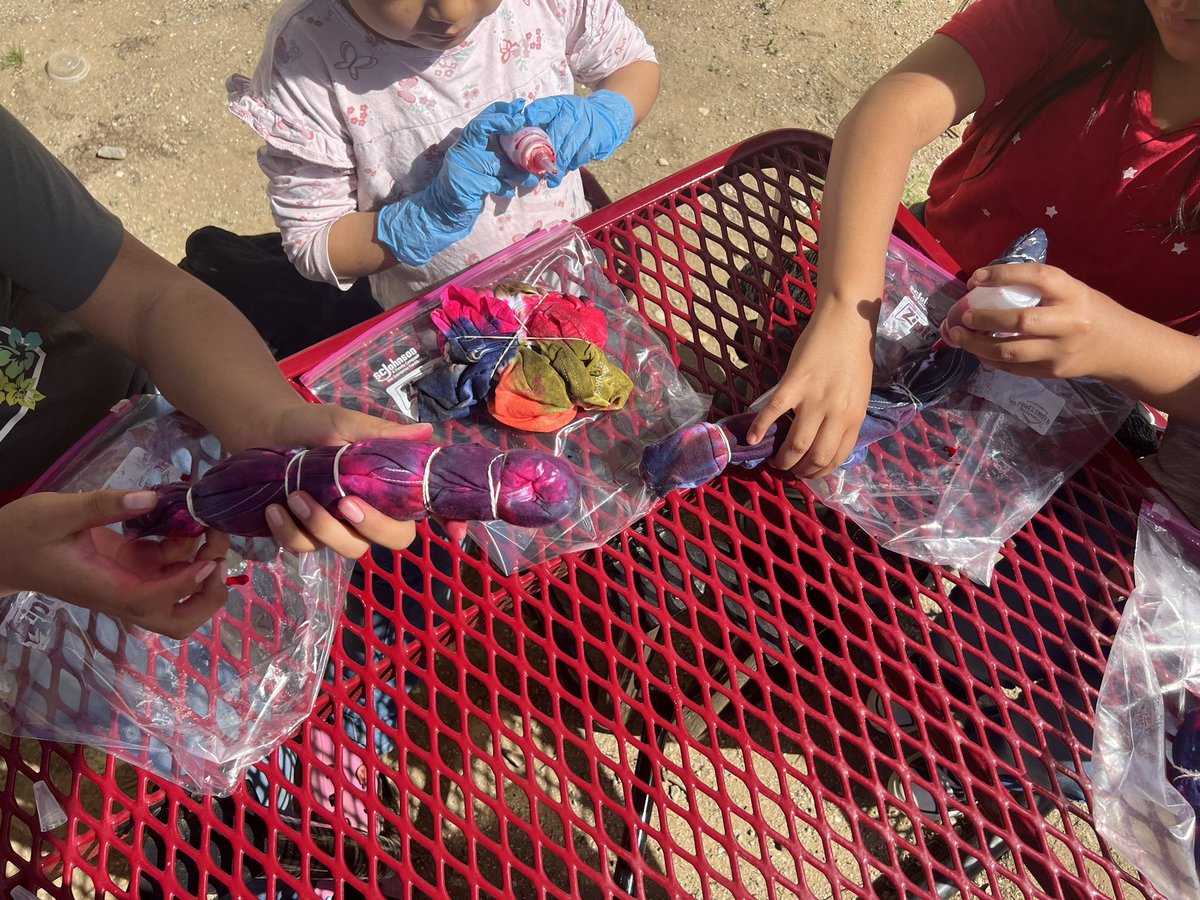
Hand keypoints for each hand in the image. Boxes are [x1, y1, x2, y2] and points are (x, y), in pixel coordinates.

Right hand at [0, 490, 229, 638]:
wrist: (1, 550)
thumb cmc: (21, 535)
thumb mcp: (57, 513)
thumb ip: (103, 505)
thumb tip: (150, 498)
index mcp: (104, 589)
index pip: (152, 601)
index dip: (185, 586)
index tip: (206, 561)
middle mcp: (125, 592)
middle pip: (177, 619)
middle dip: (206, 596)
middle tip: (216, 556)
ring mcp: (132, 580)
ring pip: (181, 591)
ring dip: (203, 565)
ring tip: (209, 526)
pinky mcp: (133, 564)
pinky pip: (170, 562)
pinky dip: (186, 546)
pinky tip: (188, 516)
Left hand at [253, 404, 467, 555]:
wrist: (265, 431)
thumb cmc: (313, 426)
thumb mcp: (346, 424)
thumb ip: (382, 434)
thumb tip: (425, 431)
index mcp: (391, 484)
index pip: (429, 505)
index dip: (449, 520)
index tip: (455, 532)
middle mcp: (374, 511)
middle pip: (396, 539)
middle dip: (374, 528)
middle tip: (346, 504)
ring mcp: (342, 528)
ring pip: (351, 549)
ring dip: (323, 528)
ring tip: (295, 497)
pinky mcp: (309, 536)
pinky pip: (308, 548)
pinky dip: (291, 533)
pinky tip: (276, 509)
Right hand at [376, 100, 527, 266]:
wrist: (445, 209)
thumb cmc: (468, 185)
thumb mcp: (479, 164)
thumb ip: (492, 152)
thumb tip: (520, 141)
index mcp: (465, 143)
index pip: (481, 120)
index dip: (500, 111)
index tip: (518, 107)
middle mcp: (462, 150)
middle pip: (481, 128)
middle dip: (502, 122)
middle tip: (521, 122)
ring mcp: (463, 166)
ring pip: (496, 162)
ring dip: (517, 172)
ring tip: (531, 179)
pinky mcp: (468, 184)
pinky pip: (494, 183)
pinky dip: (505, 189)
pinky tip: (509, 192)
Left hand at [522, 90, 634, 187]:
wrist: (605, 118)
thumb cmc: (575, 119)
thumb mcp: (558, 113)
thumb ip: (540, 118)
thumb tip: (522, 126)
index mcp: (561, 104)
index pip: (546, 107)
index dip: (535, 115)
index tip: (527, 124)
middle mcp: (575, 111)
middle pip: (558, 133)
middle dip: (547, 152)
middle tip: (539, 167)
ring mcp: (588, 124)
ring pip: (570, 148)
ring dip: (560, 164)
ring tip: (552, 177)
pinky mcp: (599, 138)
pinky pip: (583, 155)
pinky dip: (574, 163)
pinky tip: (568, 168)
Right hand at [747, 308, 875, 476]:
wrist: (846, 323)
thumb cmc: (853, 356)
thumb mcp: (858, 394)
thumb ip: (844, 418)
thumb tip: (825, 440)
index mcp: (854, 417)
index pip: (836, 458)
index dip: (819, 472)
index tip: (807, 473)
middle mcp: (836, 413)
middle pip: (815, 457)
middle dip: (800, 471)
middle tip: (789, 469)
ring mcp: (813, 399)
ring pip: (796, 444)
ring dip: (783, 459)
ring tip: (774, 460)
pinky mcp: (793, 384)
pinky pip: (773, 413)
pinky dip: (759, 429)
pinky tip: (751, 438)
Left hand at [942, 263, 1126, 379]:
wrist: (1118, 347)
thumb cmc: (1087, 311)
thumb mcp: (1072, 290)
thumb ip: (1038, 288)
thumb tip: (986, 284)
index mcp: (1074, 293)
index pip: (1037, 278)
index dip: (1004, 275)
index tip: (976, 278)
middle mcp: (1069, 323)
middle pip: (1020, 321)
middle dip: (985, 318)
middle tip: (963, 315)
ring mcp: (1060, 351)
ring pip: (1011, 351)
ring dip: (977, 344)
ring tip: (958, 336)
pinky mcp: (1052, 372)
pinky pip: (1013, 367)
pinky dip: (990, 358)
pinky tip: (977, 350)